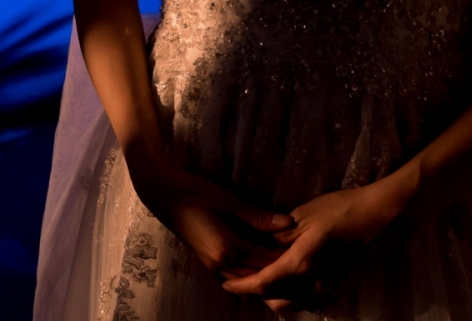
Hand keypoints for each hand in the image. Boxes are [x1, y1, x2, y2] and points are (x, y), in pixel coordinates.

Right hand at [128, 159, 292, 278]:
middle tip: (306, 262)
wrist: (162, 194)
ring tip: (289, 266)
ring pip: (248, 279)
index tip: (309, 251)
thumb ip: (258, 216)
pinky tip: (265, 264)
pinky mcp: (210, 261)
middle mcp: (221, 263)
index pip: (267, 260)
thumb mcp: (228, 201)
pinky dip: (254, 272)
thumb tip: (288, 223)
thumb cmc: (193, 192)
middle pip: (259, 275)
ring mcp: (214, 264)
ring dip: (267, 274)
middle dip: (281, 271)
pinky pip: (237, 274)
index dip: (288, 258)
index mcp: (228, 248)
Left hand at [219, 174, 411, 310]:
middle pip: (277, 302)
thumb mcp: (305, 215)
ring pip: (296, 305)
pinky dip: (297, 296)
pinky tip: (293, 281)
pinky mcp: (344, 288)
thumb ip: (280, 234)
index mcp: (302, 264)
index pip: (263, 284)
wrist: (385, 217)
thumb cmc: (344, 209)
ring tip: (265, 279)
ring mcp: (332, 288)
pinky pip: (314, 301)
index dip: (242, 286)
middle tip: (243, 279)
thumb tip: (260, 244)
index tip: (225, 284)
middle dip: (257, 294)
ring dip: (277, 297)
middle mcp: (316, 283)